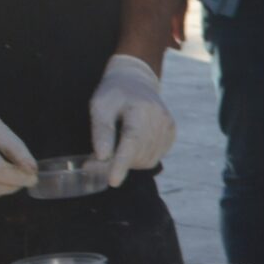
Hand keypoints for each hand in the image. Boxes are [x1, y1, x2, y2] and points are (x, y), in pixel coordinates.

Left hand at [90, 54, 176, 184]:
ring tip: (111, 152)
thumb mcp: (99, 106)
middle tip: (91, 163)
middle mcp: (160, 118)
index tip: (113, 182)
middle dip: (114, 165)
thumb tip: (102, 157)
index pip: (132, 140)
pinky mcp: (171, 133)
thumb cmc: (113, 95)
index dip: (122, 163)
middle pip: (138, 154)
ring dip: (126, 163)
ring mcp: (169, 126)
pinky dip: (138, 159)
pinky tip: (128, 148)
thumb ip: (101, 130)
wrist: (136, 81)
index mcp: (140, 108)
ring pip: (147, 160)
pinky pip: (154, 158)